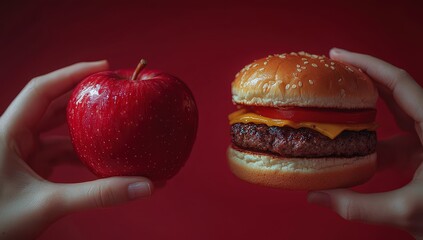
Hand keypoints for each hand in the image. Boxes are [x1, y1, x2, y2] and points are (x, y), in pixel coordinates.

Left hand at [0, 61, 152, 239]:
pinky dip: (81, 154)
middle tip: (114, 91)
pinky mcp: (29, 169)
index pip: (42, 89)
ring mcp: (22, 154)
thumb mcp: (47, 205)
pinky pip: (59, 153)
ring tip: (115, 124)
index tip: (104, 67)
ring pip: (58, 132)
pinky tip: (102, 160)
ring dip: (85, 131)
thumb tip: (144, 186)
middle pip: (53, 106)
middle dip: (83, 98)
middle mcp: (14, 137)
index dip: (72, 73)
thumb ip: (97, 195)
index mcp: (8, 133)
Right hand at [308, 48, 422, 238]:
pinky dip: (370, 136)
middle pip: (394, 91)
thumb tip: (315, 195)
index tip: (338, 56)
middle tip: (331, 70)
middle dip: (361, 78)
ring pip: (393, 112)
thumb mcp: (406, 210)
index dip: (367, 65)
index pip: (399, 83)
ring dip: (363, 107)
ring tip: (334, 101)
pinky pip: (393, 135)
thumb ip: (359, 205)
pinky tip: (351, 143)